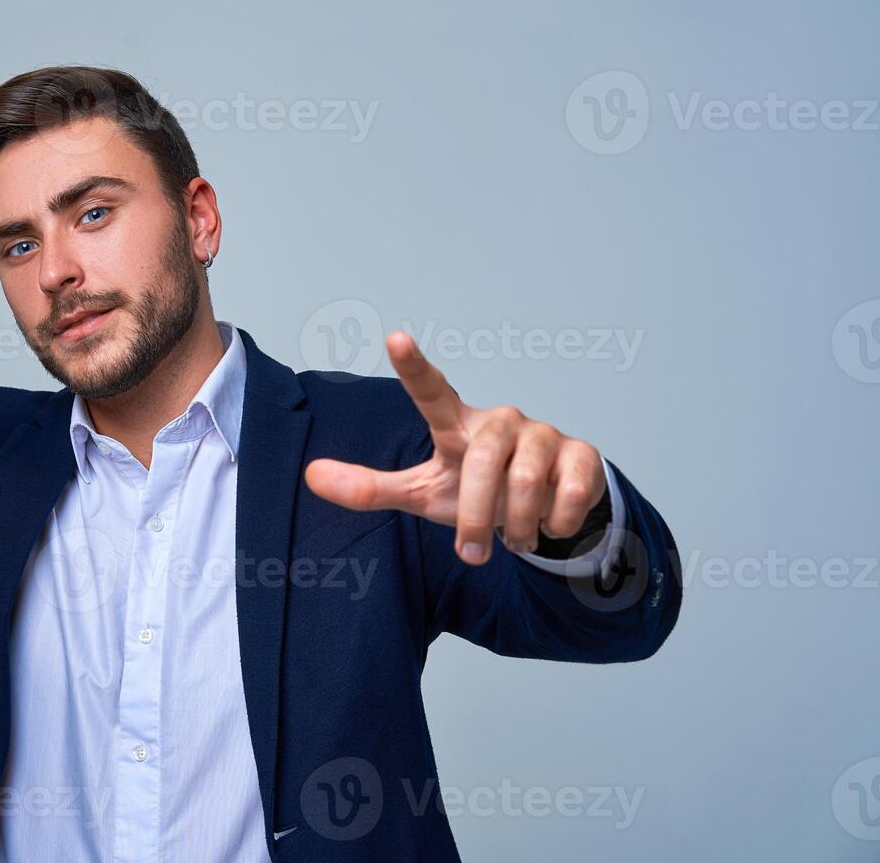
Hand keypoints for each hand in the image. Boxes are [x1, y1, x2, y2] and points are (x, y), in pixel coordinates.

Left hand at [305, 332, 605, 565]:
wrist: (544, 510)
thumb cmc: (474, 492)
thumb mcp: (421, 493)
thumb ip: (369, 487)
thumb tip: (309, 476)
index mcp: (456, 425)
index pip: (431, 392)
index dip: (415, 367)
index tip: (395, 339)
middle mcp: (499, 421)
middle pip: (481, 465)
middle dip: (475, 518)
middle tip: (474, 552)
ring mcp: (543, 434)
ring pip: (526, 482)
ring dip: (515, 526)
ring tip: (512, 537)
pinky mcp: (582, 454)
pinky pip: (568, 494)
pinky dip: (555, 523)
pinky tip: (550, 524)